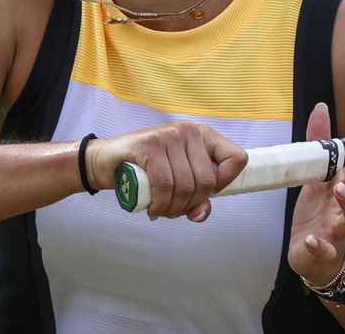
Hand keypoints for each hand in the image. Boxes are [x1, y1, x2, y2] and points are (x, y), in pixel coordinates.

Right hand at [85, 121, 247, 221]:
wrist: (108, 161)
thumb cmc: (146, 170)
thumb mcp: (178, 180)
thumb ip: (197, 197)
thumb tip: (200, 213)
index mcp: (203, 135)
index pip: (237, 159)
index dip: (225, 184)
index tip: (205, 194)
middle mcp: (189, 131)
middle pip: (206, 181)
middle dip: (189, 205)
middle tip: (173, 210)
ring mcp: (169, 135)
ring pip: (185, 186)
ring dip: (172, 209)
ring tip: (160, 210)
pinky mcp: (149, 144)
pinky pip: (164, 184)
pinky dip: (159, 204)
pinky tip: (152, 209)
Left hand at [287, 103, 344, 286]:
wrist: (311, 256)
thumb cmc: (318, 215)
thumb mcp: (315, 178)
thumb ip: (319, 146)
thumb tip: (321, 108)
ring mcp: (338, 231)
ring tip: (338, 189)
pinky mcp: (324, 251)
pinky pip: (325, 249)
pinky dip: (319, 245)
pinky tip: (313, 239)